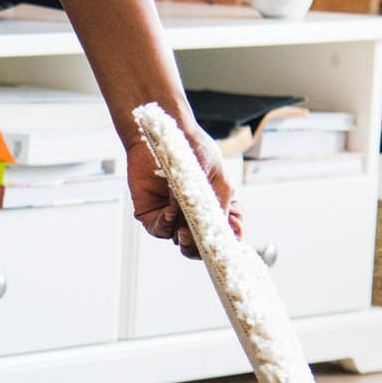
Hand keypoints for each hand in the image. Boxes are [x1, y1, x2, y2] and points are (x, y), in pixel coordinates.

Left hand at [126, 119, 242, 259]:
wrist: (164, 133)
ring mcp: (173, 217)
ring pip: (179, 242)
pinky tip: (170, 211)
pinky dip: (165, 224)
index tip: (230, 241)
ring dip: (185, 238)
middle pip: (200, 247)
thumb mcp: (217, 176)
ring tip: (185, 228)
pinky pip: (159, 229)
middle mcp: (193, 217)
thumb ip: (223, 202)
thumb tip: (227, 228)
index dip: (227, 242)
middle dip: (202, 248)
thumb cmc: (195, 150)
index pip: (223, 235)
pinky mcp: (151, 214)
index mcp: (213, 210)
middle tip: (203, 241)